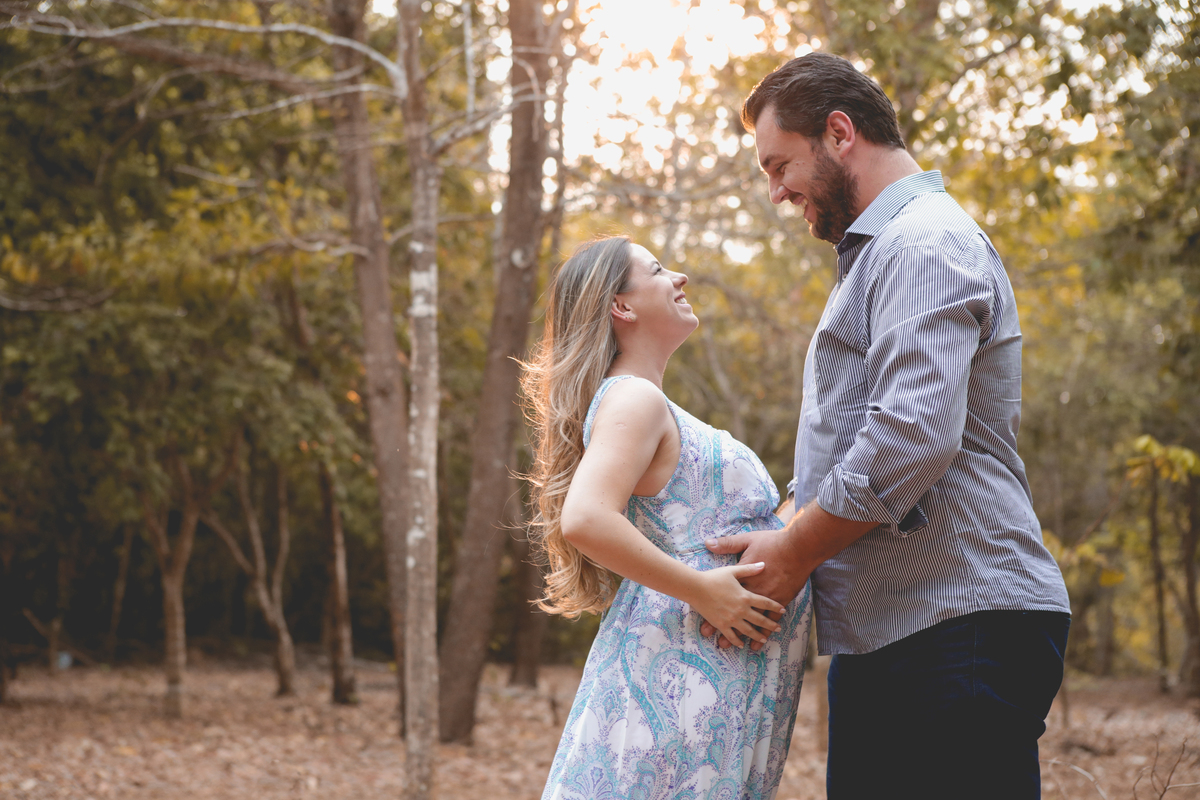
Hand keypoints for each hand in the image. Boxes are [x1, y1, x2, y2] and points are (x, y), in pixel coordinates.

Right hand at [688, 562, 784, 647]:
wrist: (696, 587)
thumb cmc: (714, 577)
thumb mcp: (733, 571)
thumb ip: (749, 569)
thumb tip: (763, 564)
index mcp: (745, 596)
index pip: (765, 602)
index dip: (775, 606)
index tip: (783, 610)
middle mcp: (741, 610)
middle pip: (760, 619)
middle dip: (770, 624)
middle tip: (778, 629)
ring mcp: (731, 619)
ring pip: (748, 630)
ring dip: (758, 636)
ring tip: (764, 639)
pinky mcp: (721, 625)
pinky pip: (731, 636)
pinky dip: (737, 641)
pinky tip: (741, 644)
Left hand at [699, 528, 810, 649]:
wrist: (797, 549)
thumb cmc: (773, 543)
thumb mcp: (747, 541)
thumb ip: (728, 544)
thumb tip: (708, 542)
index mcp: (743, 580)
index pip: (724, 597)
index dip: (712, 609)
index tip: (703, 620)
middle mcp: (751, 594)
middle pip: (734, 614)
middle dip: (722, 627)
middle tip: (712, 638)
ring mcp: (765, 600)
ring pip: (750, 622)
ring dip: (739, 635)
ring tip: (728, 646)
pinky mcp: (780, 602)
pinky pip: (768, 621)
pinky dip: (762, 633)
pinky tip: (757, 643)